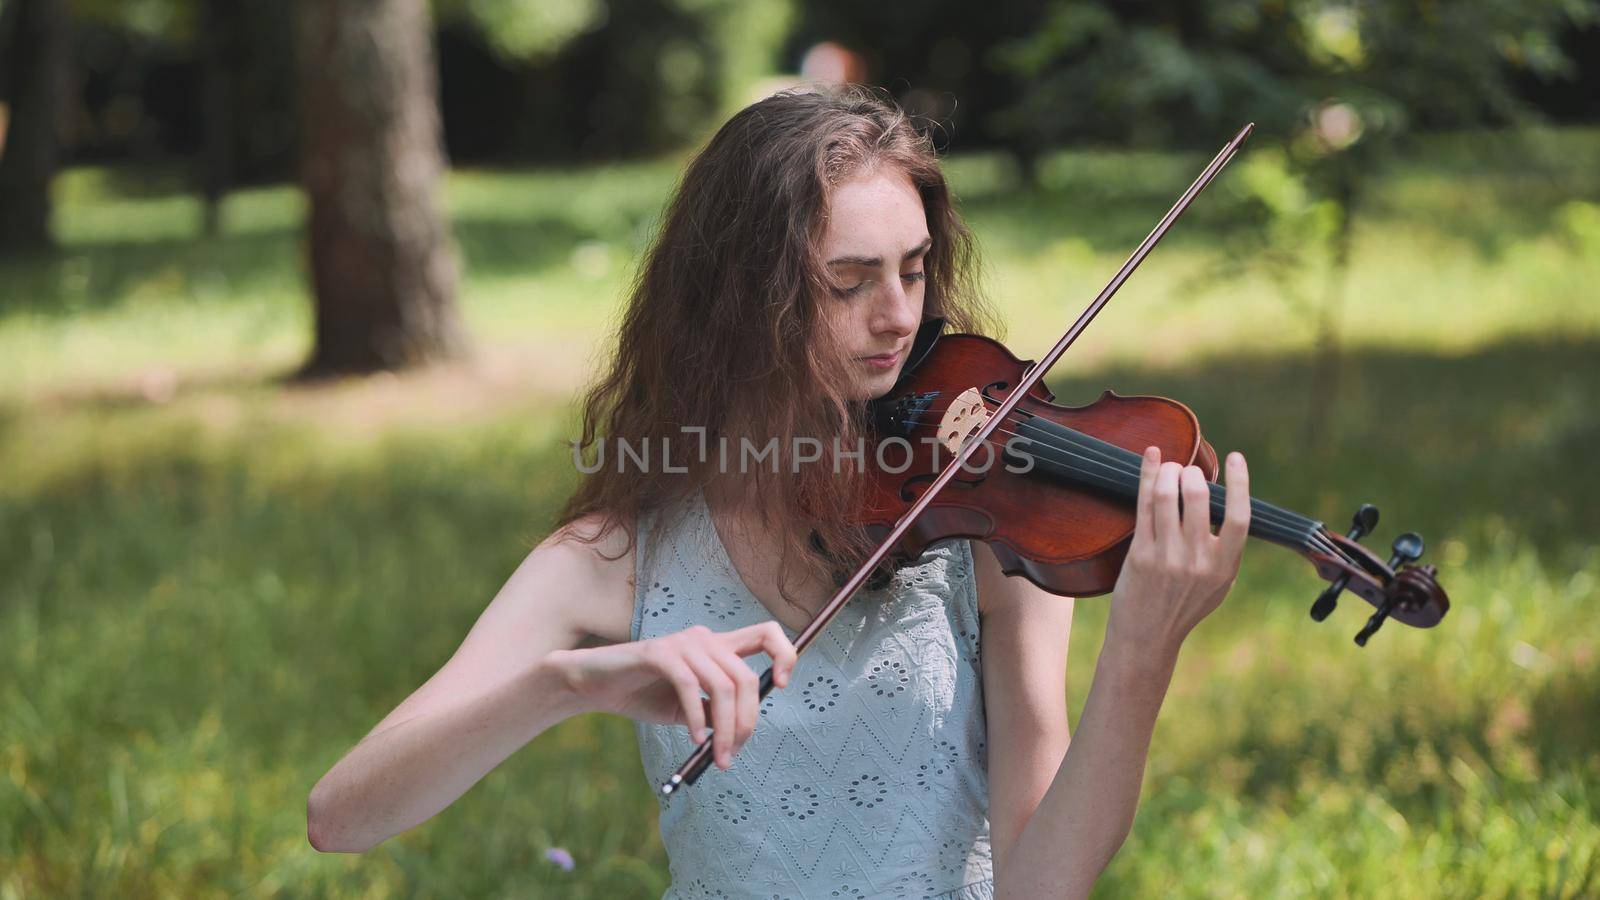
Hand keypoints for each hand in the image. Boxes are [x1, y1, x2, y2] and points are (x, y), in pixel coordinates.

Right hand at [547, 622, 797, 769]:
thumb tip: (742, 731)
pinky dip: (697, 718)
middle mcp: (706, 638)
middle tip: (732, 755)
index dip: (785, 655)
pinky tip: (693, 739)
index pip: (767, 634)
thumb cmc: (645, 695)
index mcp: (718, 646)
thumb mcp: (690, 709)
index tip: (782, 685)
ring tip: (716, 756)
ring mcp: (683, 642)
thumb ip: (717, 712)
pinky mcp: (659, 653)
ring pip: (724, 686)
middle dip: (747, 723)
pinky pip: (691, 687)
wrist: (597, 685)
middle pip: (748, 677)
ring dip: (725, 729)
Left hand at [1105, 447, 1249, 662]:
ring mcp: (1167, 557)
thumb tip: (1226, 502)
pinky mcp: (1140, 554)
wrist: (1148, 636)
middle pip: (1199, 498)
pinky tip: (1151, 458)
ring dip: (1168, 471)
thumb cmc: (1184, 605)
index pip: (1239, 517)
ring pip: (1168, 497)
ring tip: (1169, 468)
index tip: (1237, 457)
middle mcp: (1198, 560)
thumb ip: (1225, 548)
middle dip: (1193, 473)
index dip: (1240, 483)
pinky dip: (1147, 476)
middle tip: (1188, 470)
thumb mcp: (1217, 583)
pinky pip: (1145, 505)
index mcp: (1224, 566)